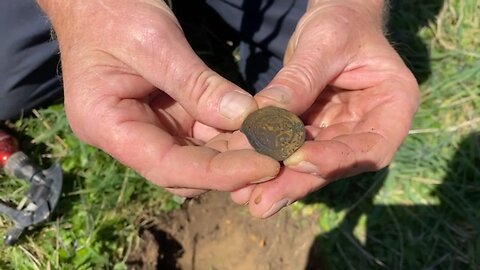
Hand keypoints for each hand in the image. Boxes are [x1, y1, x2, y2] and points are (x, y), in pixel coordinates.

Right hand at [37, 0, 279, 195]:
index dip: (218, 173)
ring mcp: (147, 129)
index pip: (166, 165)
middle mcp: (126, 136)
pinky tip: (258, 126)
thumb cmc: (113, 12)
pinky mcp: (165, 118)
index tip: (265, 166)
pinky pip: (200, 135)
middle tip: (279, 153)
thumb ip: (197, 84)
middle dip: (232, 165)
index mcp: (106, 124)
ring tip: (275, 140)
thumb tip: (246, 117)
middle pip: (184, 170)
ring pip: (196, 156)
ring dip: (235, 151)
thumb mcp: (155, 42)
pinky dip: (230, 133)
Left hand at [229, 0, 419, 216]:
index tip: (296, 160)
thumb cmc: (342, 24)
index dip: (336, 159)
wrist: (335, 22)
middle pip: (336, 164)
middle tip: (260, 203)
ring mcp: (342, 133)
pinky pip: (292, 150)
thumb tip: (264, 117)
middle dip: (296, 182)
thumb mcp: (324, 43)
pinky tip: (241, 174)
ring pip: (310, 163)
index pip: (372, 146)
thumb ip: (300, 79)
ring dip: (277, 179)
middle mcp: (370, 127)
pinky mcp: (316, 133)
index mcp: (394, 104)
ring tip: (245, 196)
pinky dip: (268, 161)